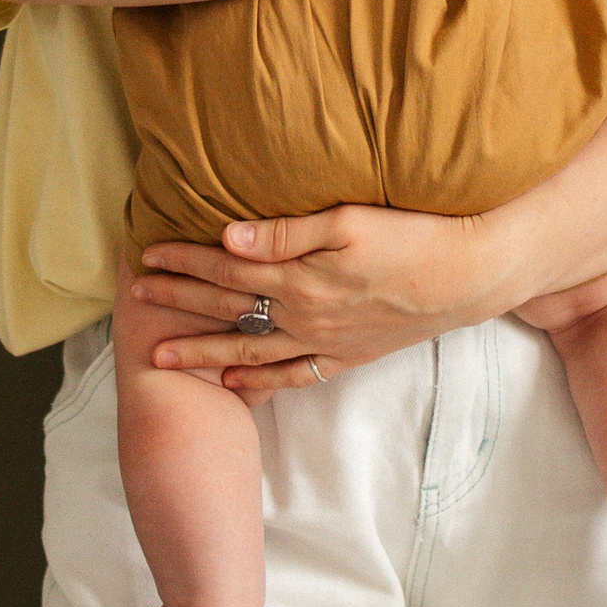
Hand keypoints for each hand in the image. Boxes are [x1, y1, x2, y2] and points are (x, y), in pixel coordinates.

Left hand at [129, 204, 529, 393]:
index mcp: (301, 275)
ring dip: (202, 351)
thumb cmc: (415, 236)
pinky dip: (259, 382)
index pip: (227, 266)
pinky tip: (233, 384)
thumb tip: (230, 236)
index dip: (183, 258)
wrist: (471, 277)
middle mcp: (306, 314)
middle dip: (178, 301)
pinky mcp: (349, 354)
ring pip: (249, 350)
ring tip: (160, 355)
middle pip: (229, 307)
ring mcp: (326, 340)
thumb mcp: (352, 221)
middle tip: (135, 297)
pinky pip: (293, 375)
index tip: (145, 253)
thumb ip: (288, 231)